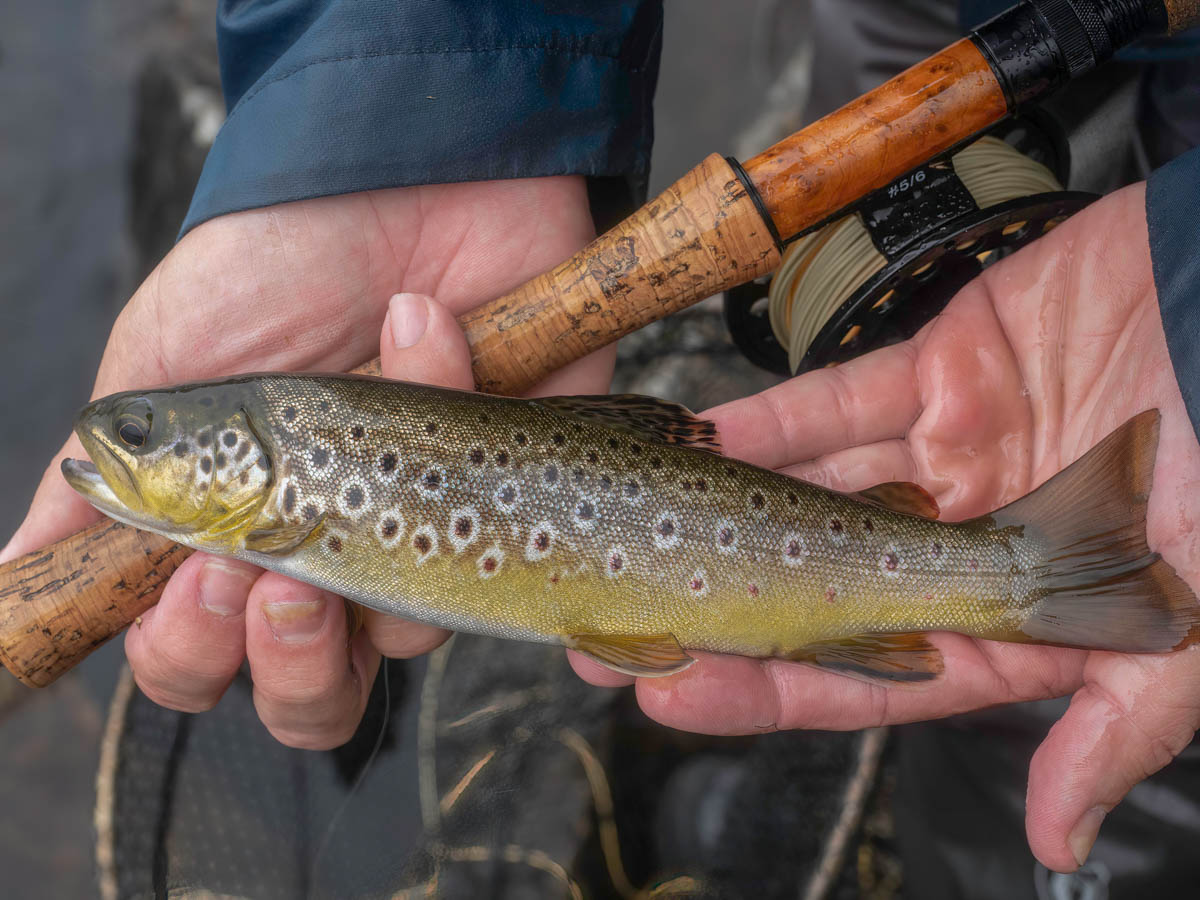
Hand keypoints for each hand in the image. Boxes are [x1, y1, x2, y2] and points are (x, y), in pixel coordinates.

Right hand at [1, 177, 612, 748]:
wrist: (404, 173)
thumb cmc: (275, 261)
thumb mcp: (168, 359)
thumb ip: (104, 473)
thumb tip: (13, 570)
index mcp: (240, 530)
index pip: (205, 655)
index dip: (193, 649)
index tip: (203, 576)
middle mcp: (335, 548)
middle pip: (313, 692)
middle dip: (290, 661)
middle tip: (283, 576)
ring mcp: (433, 524)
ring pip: (410, 642)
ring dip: (389, 562)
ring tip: (377, 449)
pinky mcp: (520, 486)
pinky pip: (526, 562)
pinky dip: (496, 485)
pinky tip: (454, 378)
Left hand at [571, 182, 1199, 872]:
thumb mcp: (1195, 613)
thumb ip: (1117, 719)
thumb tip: (1056, 835)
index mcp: (1009, 616)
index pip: (863, 670)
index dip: (767, 688)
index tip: (672, 693)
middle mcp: (957, 543)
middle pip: (811, 588)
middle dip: (712, 612)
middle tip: (607, 635)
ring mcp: (943, 458)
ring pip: (807, 495)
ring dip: (715, 516)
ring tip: (622, 540)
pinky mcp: (938, 374)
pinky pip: (834, 404)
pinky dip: (768, 423)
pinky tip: (696, 441)